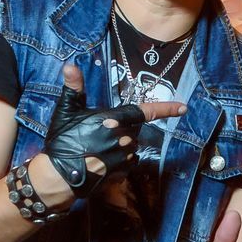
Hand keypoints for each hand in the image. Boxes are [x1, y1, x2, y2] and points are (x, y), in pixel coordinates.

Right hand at [43, 63, 185, 194]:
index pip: (145, 112)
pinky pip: (127, 163)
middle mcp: (123, 138)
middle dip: (122, 128)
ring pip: (131, 146)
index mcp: (114, 120)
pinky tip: (101, 161)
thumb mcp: (66, 111)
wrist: (58, 176)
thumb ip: (73, 88)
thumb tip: (70, 65)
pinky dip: (119, 161)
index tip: (183, 107)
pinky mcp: (120, 173)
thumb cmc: (63, 141)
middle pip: (133, 129)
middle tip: (98, 133)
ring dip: (121, 145)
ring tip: (96, 148)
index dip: (165, 109)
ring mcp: (124, 157)